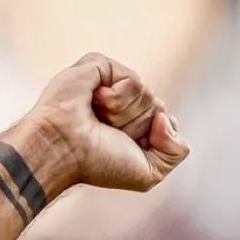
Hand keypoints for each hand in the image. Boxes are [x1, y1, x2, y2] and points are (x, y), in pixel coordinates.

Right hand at [24, 52, 189, 193]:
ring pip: (148, 95)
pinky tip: (94, 102)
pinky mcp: (101, 66)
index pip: (167, 123)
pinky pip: (133, 81)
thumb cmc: (98, 164)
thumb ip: (176, 152)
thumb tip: (167, 117)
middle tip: (107, 134)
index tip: (124, 149)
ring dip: (124, 116)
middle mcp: (124, 104)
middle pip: (159, 109)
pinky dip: (117, 99)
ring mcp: (112, 83)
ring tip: (97, 119)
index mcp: (133, 126)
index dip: (154, 140)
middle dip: (138, 128)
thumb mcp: (149, 174)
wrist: (64, 150)